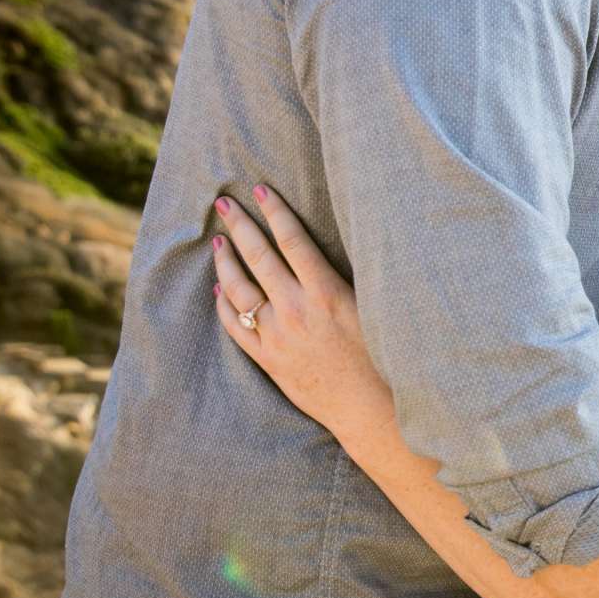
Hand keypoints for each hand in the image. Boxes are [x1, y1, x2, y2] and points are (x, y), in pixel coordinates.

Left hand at [210, 187, 394, 444]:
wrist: (368, 408)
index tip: (260, 190)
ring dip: (226, 261)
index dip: (275, 211)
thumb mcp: (370, 309)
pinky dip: (224, 303)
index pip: (293, 241)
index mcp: (326, 293)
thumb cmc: (380, 357)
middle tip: (223, 203)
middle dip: (240, 226)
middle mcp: (296, 310)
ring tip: (218, 241)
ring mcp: (277, 334)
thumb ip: (343, 280)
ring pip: (239, 289)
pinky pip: (235, 325)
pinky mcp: (267, 358)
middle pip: (259, 257)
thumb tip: (323, 251)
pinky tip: (218, 288)